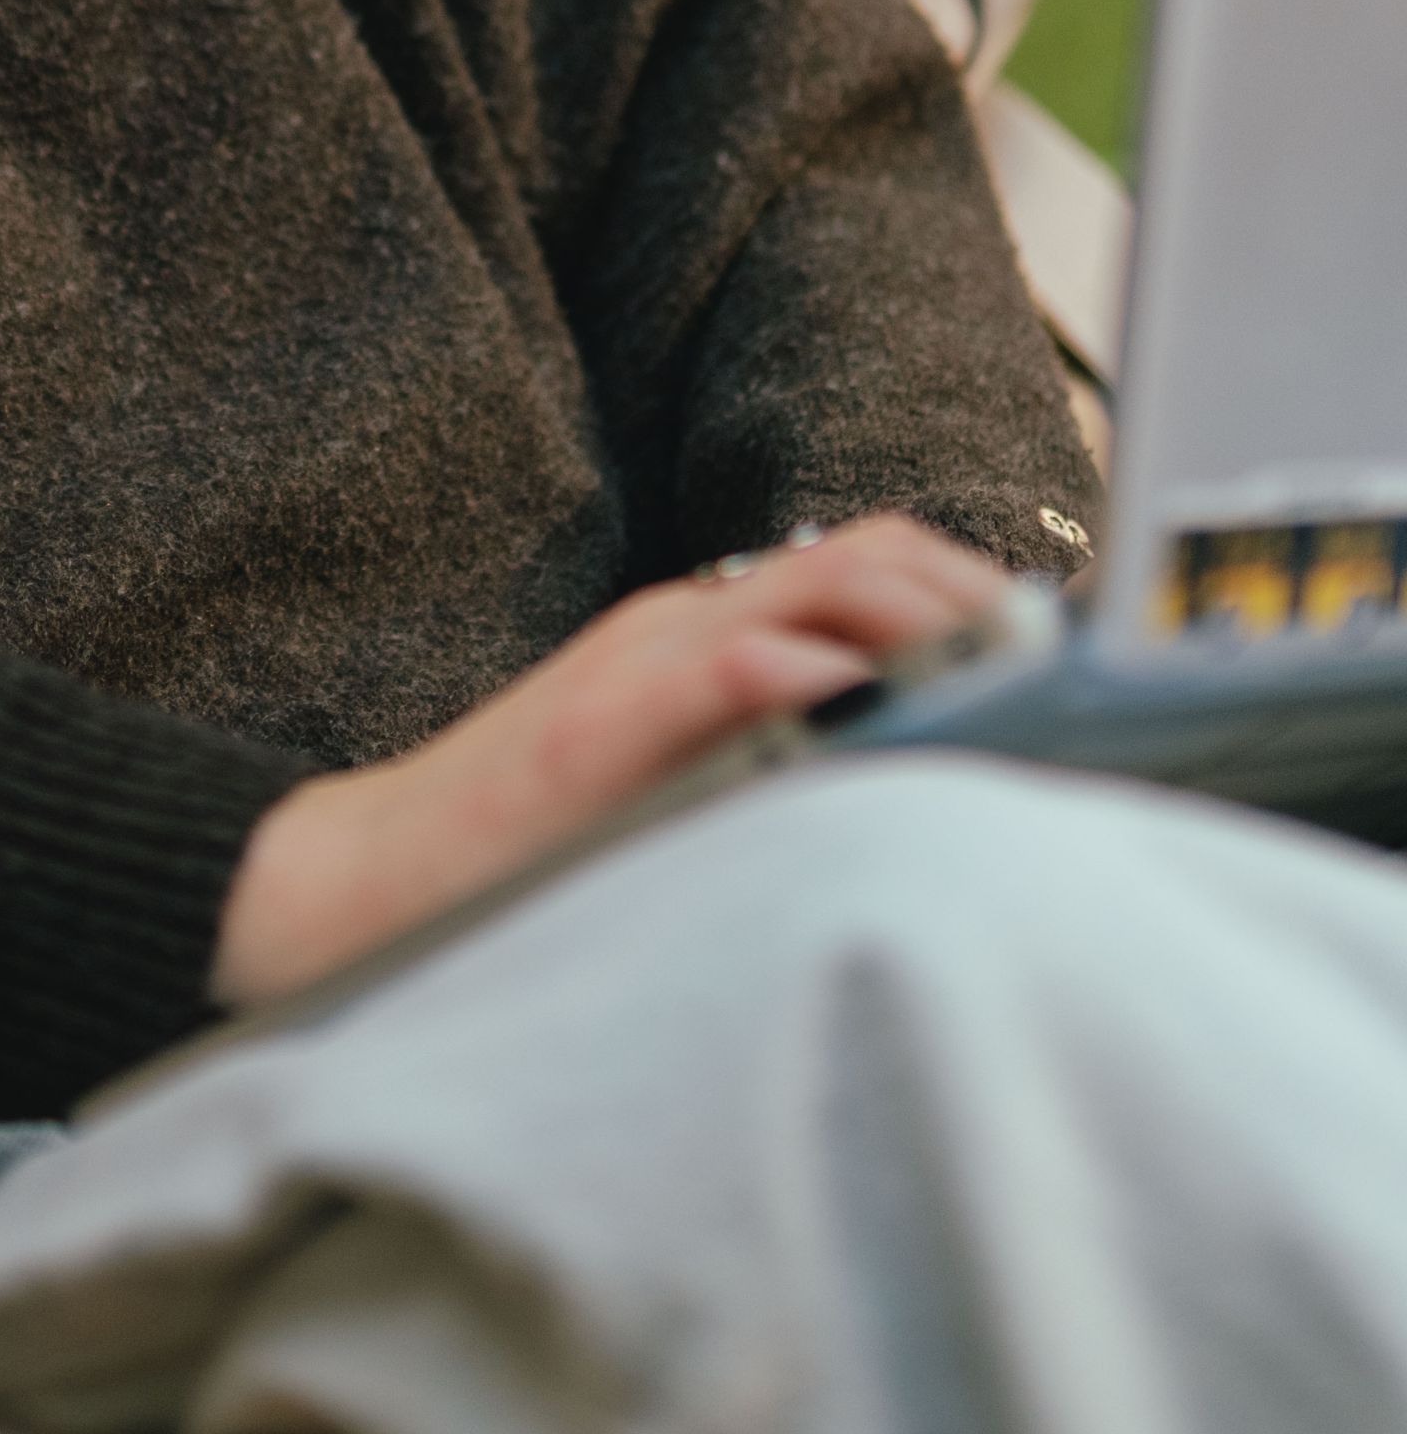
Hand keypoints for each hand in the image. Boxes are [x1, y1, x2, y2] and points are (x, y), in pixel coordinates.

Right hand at [208, 514, 1016, 1009]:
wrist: (368, 883)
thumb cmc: (525, 855)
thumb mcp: (674, 778)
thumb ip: (776, 750)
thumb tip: (927, 777)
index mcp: (703, 630)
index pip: (865, 561)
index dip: (974, 586)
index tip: (1061, 644)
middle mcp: (684, 622)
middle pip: (868, 550)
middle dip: (982, 593)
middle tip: (1065, 656)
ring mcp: (642, 662)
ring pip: (823, 580)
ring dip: (933, 614)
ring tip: (1011, 666)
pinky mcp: (603, 723)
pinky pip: (736, 661)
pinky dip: (825, 671)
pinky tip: (885, 707)